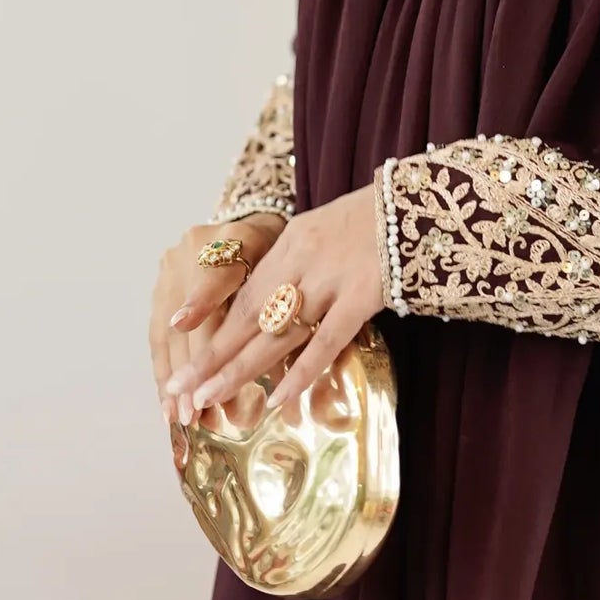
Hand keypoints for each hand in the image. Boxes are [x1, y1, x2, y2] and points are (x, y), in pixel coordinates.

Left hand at [163, 184, 386, 421]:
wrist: (418, 202)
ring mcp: (332, 279)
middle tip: (181, 389)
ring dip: (241, 369)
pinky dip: (302, 371)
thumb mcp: (321, 233)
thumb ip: (294, 269)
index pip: (242, 297)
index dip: (212, 332)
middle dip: (212, 357)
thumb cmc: (372, 221)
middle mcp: (302, 261)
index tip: (185, 361)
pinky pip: (328, 340)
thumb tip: (265, 314)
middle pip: (248, 318)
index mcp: (289, 244)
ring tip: (210, 398)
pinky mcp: (364, 295)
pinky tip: (279, 398)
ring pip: (277, 333)